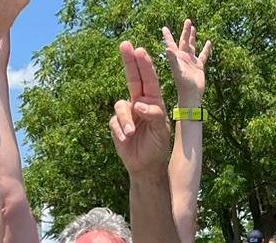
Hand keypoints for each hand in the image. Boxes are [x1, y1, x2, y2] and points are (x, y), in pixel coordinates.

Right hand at [108, 42, 172, 176]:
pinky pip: (115, 122)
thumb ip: (153, 114)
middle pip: (133, 79)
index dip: (145, 65)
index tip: (140, 51)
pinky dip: (120, 131)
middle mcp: (139, 102)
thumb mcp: (161, 130)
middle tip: (125, 44)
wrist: (146, 165)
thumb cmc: (158, 146)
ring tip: (132, 133)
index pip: (149, 80)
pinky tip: (127, 139)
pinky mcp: (116, 124)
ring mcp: (127, 113)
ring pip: (120, 105)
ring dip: (125, 119)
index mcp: (154, 101)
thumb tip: (137, 103)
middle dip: (129, 61)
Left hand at [160, 20, 210, 107]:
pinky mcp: (199, 66)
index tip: (164, 28)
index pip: (171, 43)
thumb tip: (167, 47)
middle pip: (184, 41)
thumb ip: (173, 59)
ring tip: (193, 27)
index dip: (168, 35)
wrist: (191, 95)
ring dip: (193, 37)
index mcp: (177, 57)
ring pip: (192, 46)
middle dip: (185, 31)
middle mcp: (183, 58)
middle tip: (187, 21)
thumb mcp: (177, 70)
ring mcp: (191, 61)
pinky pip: (203, 55)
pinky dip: (206, 48)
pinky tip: (209, 42)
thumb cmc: (183, 85)